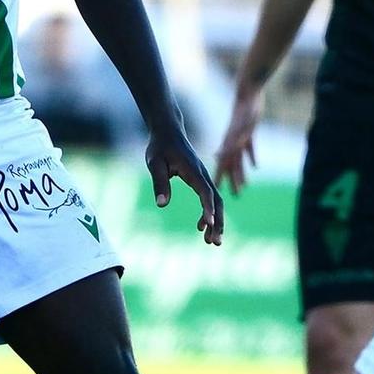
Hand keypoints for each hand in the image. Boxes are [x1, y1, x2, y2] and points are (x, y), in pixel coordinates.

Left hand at [147, 127, 224, 245]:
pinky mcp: (200, 179)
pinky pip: (209, 198)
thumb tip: (162, 204)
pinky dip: (209, 213)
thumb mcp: (154, 163)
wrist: (168, 131)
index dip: (207, 208)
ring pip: (216, 201)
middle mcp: (202, 174)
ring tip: (210, 242)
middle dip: (218, 222)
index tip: (209, 225)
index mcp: (193, 170)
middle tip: (214, 243)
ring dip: (216, 221)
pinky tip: (200, 227)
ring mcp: (203, 177)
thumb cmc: (159, 147)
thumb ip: (159, 183)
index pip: (205, 192)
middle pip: (217, 200)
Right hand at [214, 85, 262, 194]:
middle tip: (233, 195)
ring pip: (240, 159)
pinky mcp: (249, 131)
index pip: (223, 164)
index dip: (220, 177)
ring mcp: (240, 136)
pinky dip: (251, 157)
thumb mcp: (239, 128)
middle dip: (232, 180)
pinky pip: (249, 148)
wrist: (249, 91)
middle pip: (232, 165)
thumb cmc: (244, 109)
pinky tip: (255, 166)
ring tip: (244, 186)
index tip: (217, 191)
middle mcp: (233, 142)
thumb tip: (218, 158)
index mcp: (229, 143)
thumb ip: (230, 144)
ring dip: (242, 172)